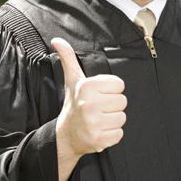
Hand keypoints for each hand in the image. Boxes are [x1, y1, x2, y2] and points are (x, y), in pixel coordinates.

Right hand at [52, 37, 126, 156]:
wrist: (65, 135)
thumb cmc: (74, 104)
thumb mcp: (72, 80)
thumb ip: (68, 58)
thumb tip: (57, 40)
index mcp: (87, 87)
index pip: (120, 85)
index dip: (111, 91)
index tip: (98, 95)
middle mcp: (89, 104)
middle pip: (123, 101)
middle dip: (112, 106)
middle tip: (98, 109)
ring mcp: (93, 124)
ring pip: (122, 118)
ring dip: (112, 120)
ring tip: (98, 120)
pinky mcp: (98, 140)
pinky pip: (120, 134)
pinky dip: (112, 134)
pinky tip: (99, 131)